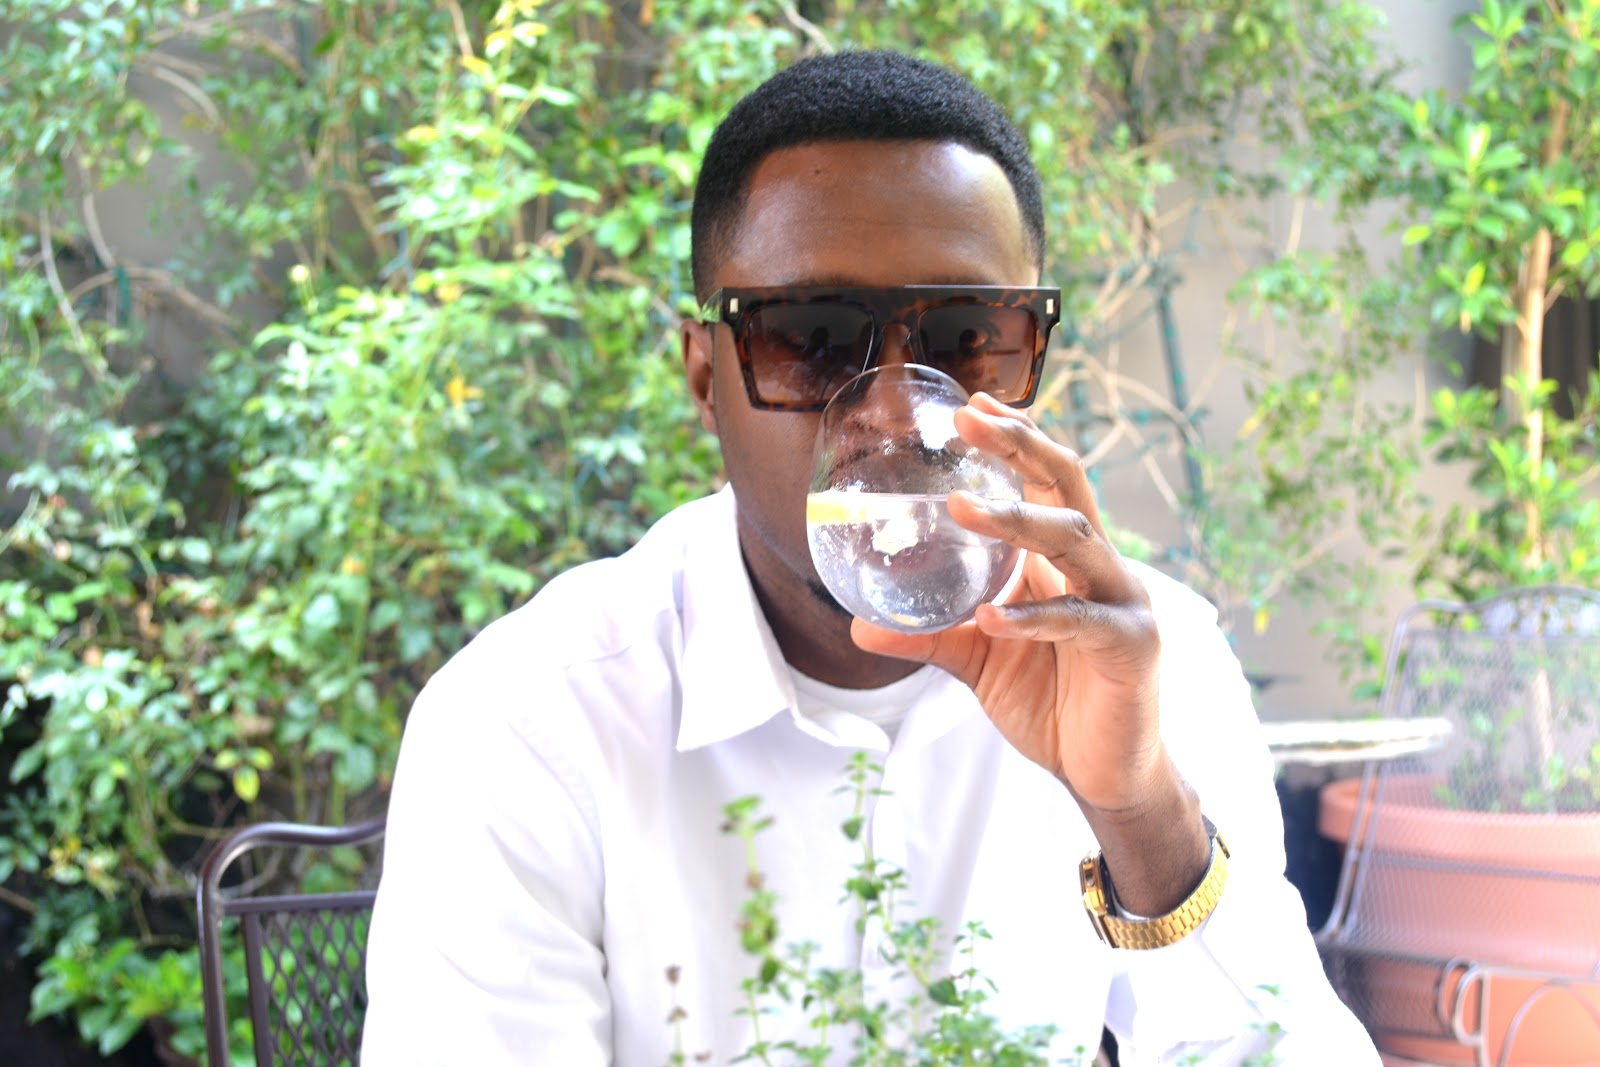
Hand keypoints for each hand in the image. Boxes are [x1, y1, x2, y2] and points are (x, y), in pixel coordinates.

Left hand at [850, 391, 1165, 817]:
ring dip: (1018, 520)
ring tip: (962, 507)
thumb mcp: (979, 661)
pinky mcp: (1132, 647)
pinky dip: (1032, 617)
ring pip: (1075, 540)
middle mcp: (1100, 568)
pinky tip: (989, 618)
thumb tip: (858, 623)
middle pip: (1066, 487)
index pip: (1045, 483)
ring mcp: (1123, 602)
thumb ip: (930, 635)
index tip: (972, 406)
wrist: (1106, 774)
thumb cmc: (1052, 705)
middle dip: (1021, 447)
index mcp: (1065, 562)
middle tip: (971, 421)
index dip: (1014, 442)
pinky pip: (1079, 620)